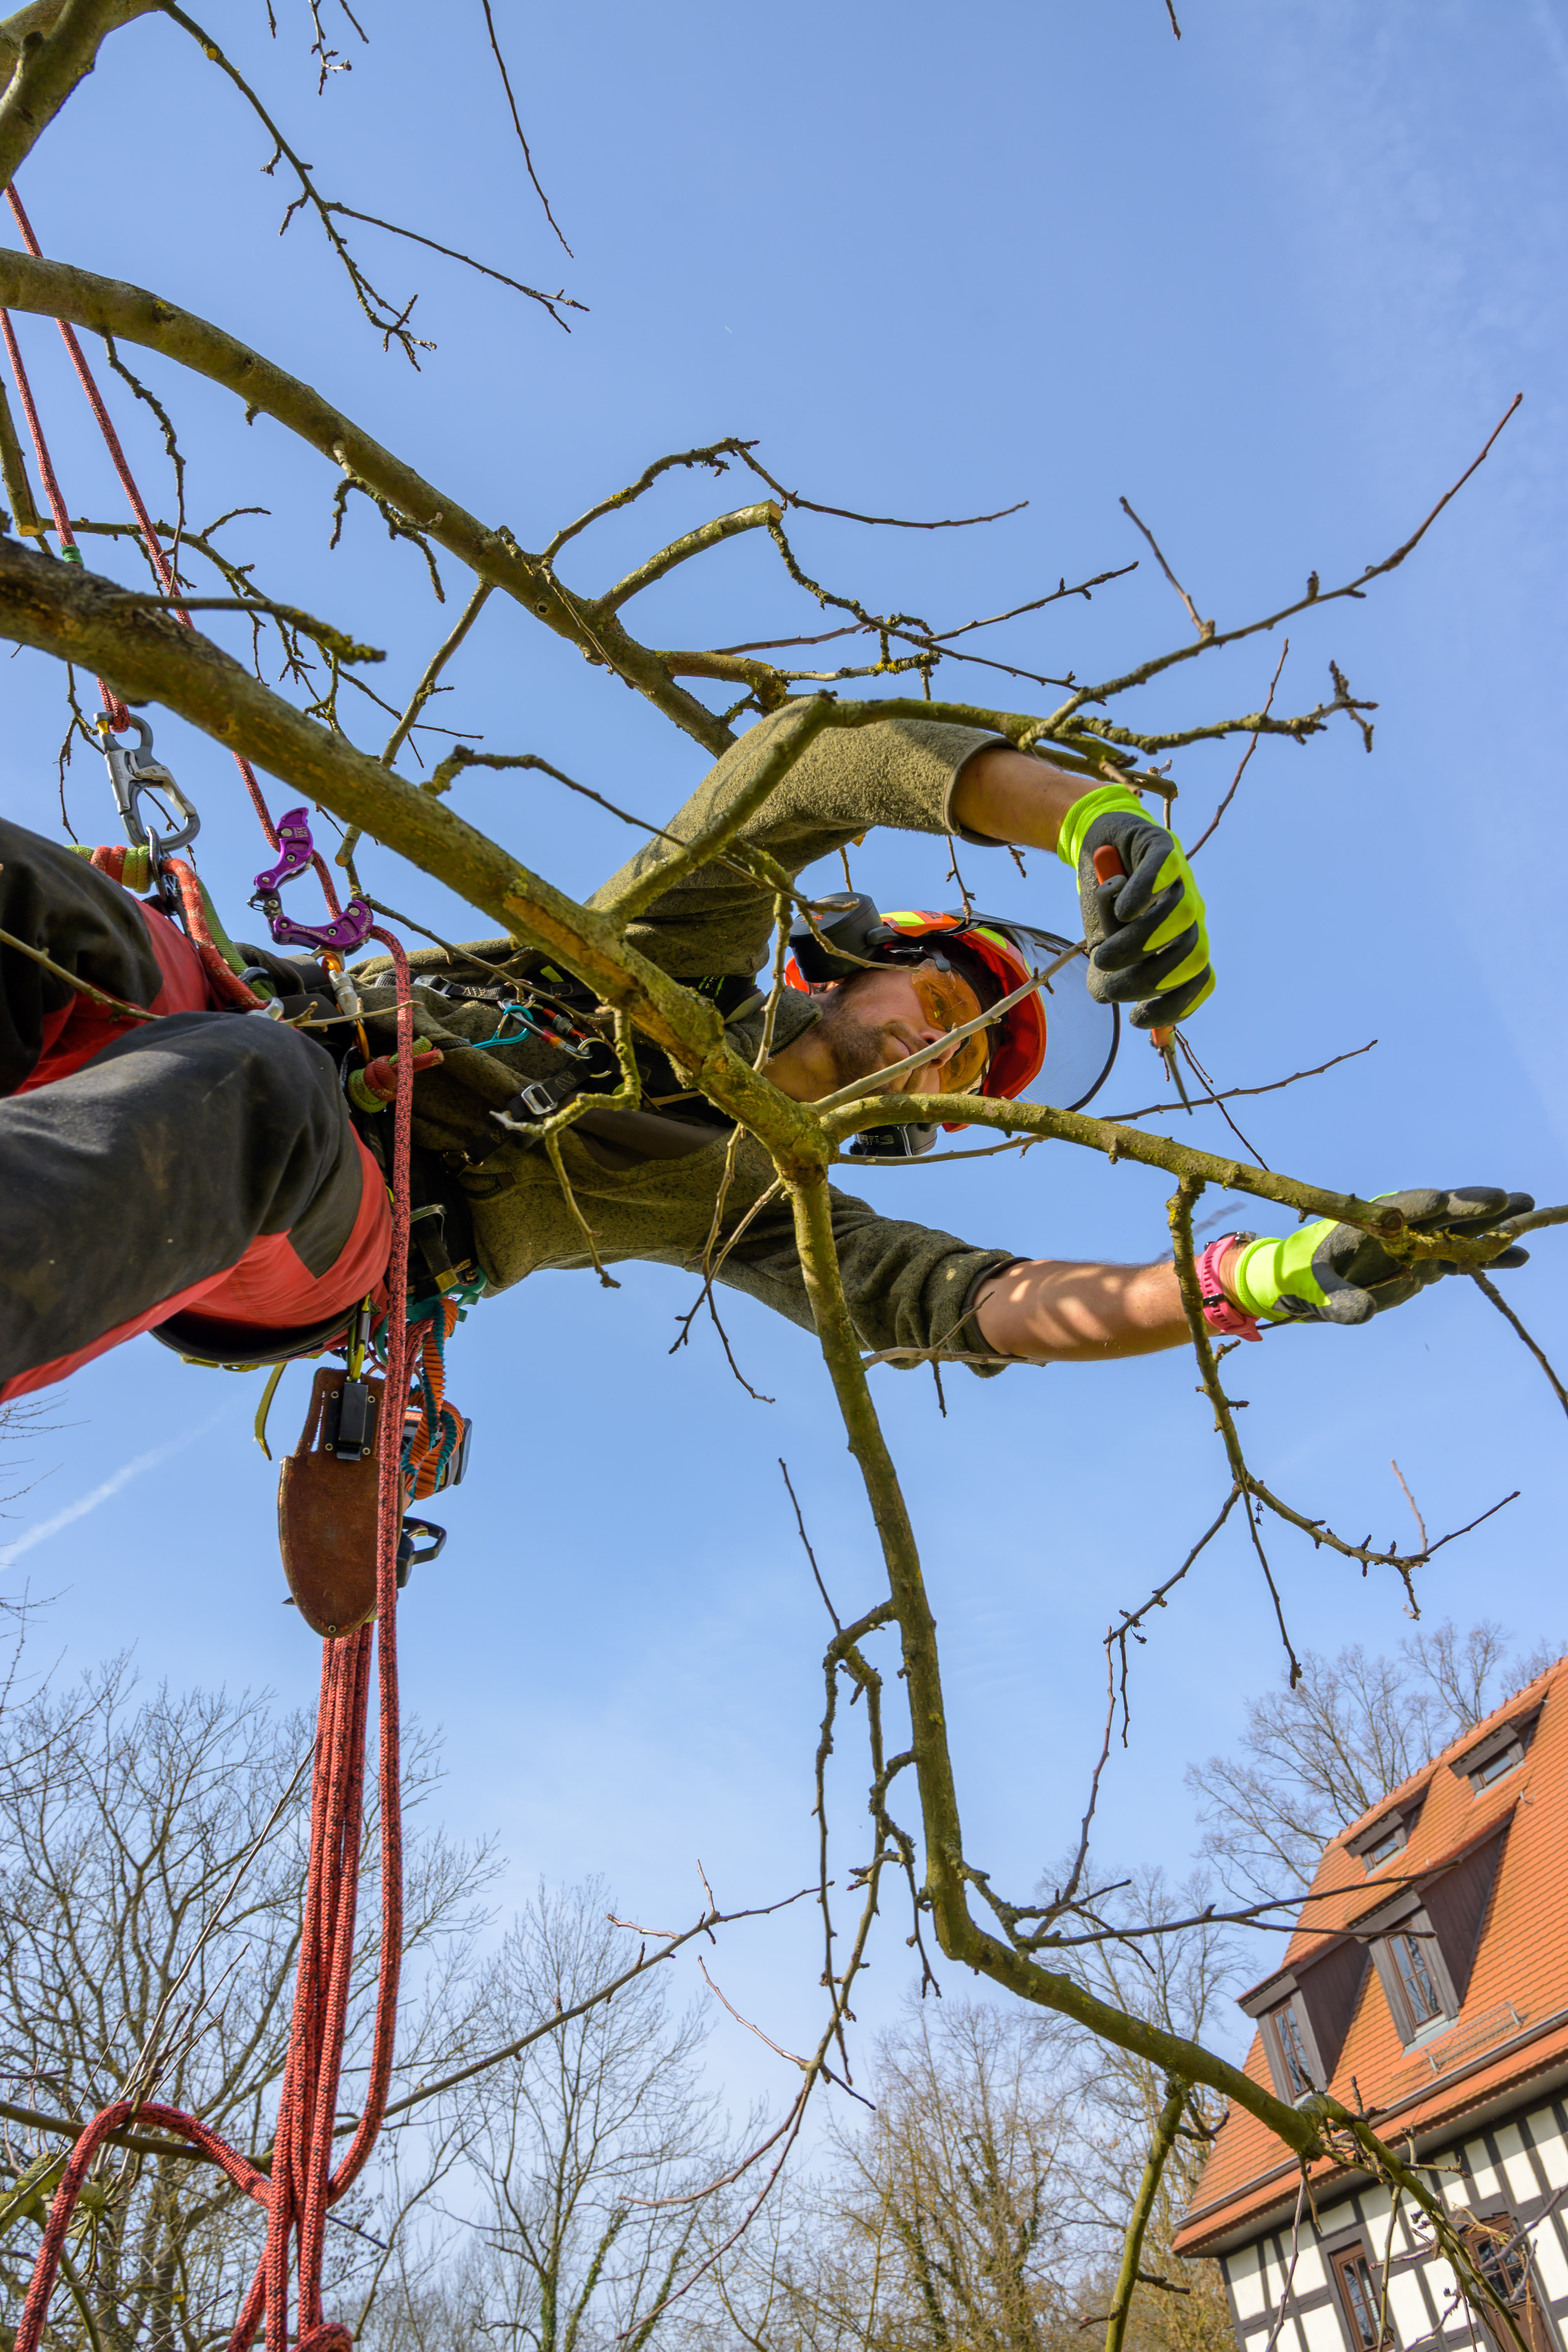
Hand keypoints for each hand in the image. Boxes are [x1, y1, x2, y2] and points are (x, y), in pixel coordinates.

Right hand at [1057, 785, 1213, 1028]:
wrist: (1100, 844)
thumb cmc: (1109, 907)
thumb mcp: (1107, 950)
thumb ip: (1116, 979)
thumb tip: (1125, 1011)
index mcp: (1184, 943)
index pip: (1201, 981)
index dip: (1176, 1005)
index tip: (1137, 1017)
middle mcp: (1190, 915)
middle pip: (1193, 956)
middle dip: (1147, 977)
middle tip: (1105, 969)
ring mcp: (1180, 880)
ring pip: (1181, 917)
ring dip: (1137, 940)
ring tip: (1099, 943)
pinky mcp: (1161, 847)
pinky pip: (1164, 869)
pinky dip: (1142, 891)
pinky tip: (1119, 902)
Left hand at [1229, 1188, 1534, 1325]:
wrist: (1303, 1281)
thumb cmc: (1303, 1278)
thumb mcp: (1315, 1291)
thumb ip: (1338, 1301)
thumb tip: (1365, 1314)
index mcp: (1369, 1224)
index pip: (1403, 1210)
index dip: (1430, 1205)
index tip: (1456, 1199)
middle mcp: (1398, 1229)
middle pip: (1441, 1213)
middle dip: (1473, 1205)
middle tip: (1510, 1198)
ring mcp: (1415, 1244)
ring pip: (1458, 1231)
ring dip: (1492, 1225)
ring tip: (1530, 1212)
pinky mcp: (1424, 1263)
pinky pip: (1460, 1258)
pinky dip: (1488, 1257)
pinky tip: (1520, 1257)